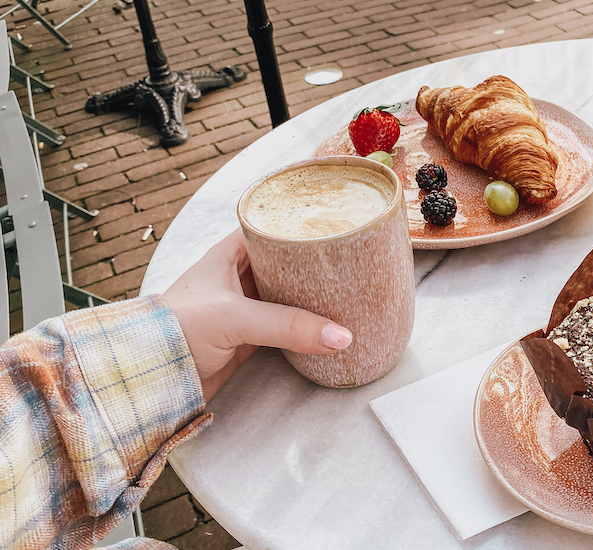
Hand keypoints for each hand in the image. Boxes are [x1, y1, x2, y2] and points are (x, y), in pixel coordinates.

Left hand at [162, 229, 351, 400]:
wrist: (150, 378)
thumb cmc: (177, 330)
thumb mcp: (234, 318)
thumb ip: (288, 325)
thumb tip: (341, 336)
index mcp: (227, 254)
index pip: (268, 227)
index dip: (296, 224)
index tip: (331, 223)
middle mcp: (237, 276)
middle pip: (284, 262)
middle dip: (312, 263)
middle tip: (347, 259)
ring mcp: (243, 308)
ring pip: (287, 295)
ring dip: (311, 296)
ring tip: (346, 290)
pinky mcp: (248, 338)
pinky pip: (284, 327)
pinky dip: (304, 327)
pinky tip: (326, 325)